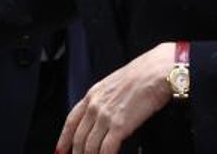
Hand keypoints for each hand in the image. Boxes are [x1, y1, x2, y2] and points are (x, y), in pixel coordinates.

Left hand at [56, 42, 173, 153]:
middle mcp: (95, 105)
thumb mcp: (114, 84)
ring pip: (90, 146)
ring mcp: (105, 116)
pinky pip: (106, 149)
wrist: (155, 72)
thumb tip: (105, 115)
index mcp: (93, 95)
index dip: (64, 138)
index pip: (71, 121)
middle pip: (79, 137)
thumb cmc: (141, 75)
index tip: (61, 150)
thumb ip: (106, 100)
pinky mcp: (119, 126)